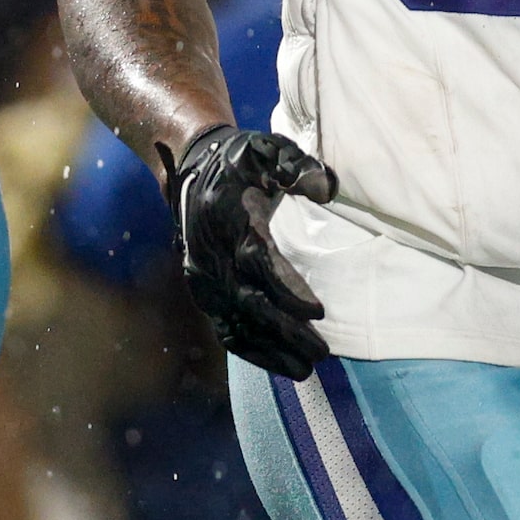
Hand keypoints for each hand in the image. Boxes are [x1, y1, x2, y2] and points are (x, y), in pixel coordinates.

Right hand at [163, 125, 338, 378]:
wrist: (192, 167)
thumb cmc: (240, 160)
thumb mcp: (269, 149)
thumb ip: (298, 165)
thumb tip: (326, 189)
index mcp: (228, 219)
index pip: (258, 264)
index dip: (286, 291)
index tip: (319, 313)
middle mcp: (211, 254)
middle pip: (248, 303)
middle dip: (286, 333)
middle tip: (323, 352)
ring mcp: (203, 276)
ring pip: (235, 323)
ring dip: (269, 350)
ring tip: (305, 370)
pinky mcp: (202, 289)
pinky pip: (224, 326)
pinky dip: (249, 349)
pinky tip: (276, 364)